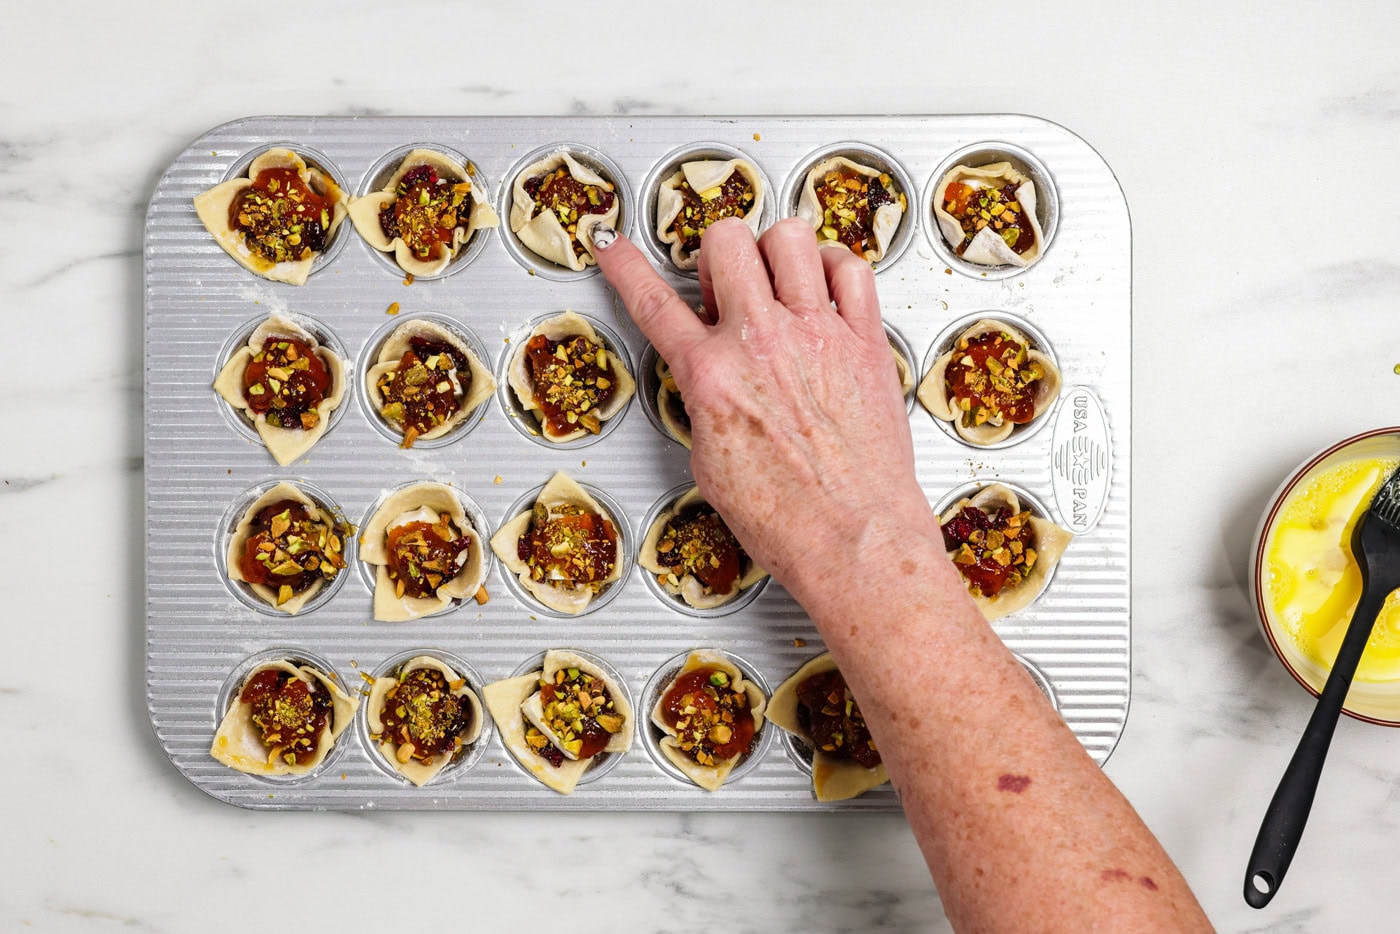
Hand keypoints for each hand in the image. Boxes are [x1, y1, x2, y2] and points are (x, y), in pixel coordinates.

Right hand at [592, 217, 934, 595]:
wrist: (852, 538)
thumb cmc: (789, 519)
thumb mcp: (710, 464)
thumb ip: (706, 402)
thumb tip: (712, 383)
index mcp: (712, 376)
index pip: (653, 302)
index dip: (625, 266)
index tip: (614, 247)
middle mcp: (762, 342)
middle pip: (726, 241)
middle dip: (717, 254)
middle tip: (724, 286)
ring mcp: (817, 334)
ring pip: (791, 236)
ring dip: (774, 251)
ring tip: (776, 281)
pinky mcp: (864, 341)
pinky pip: (852, 267)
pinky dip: (834, 265)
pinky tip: (825, 288)